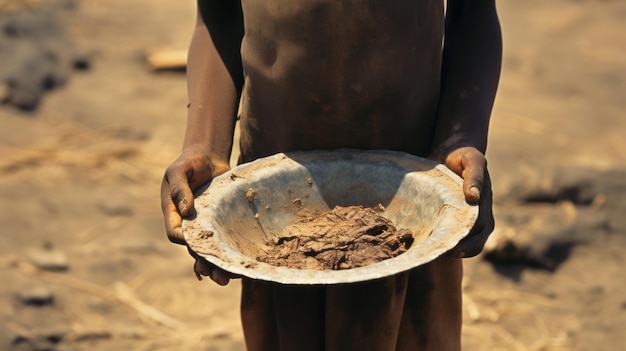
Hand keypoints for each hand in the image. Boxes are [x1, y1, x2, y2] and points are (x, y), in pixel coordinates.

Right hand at [161, 146, 234, 283]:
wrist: (208, 156)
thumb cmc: (190, 162)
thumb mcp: (179, 171)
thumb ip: (180, 189)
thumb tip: (186, 211)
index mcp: (172, 213)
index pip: (176, 234)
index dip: (185, 241)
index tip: (198, 246)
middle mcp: (187, 223)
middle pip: (192, 248)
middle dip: (202, 263)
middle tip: (214, 275)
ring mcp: (203, 224)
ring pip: (207, 249)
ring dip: (215, 265)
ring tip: (224, 280)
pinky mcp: (219, 222)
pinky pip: (221, 241)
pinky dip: (226, 254)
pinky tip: (236, 267)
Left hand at [431, 146, 494, 257]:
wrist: (452, 151)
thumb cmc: (463, 155)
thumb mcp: (471, 160)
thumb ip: (475, 176)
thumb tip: (474, 197)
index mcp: (484, 207)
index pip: (480, 233)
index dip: (468, 244)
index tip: (452, 249)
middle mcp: (476, 216)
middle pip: (471, 244)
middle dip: (455, 251)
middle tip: (435, 254)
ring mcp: (463, 218)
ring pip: (459, 243)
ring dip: (445, 249)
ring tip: (428, 252)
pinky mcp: (448, 217)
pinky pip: (445, 235)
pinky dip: (437, 241)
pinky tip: (422, 243)